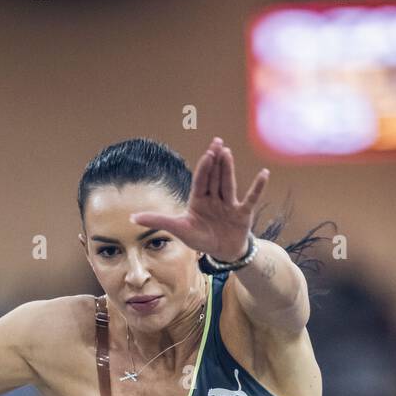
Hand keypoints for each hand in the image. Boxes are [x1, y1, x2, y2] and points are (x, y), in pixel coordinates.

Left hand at [130, 137, 268, 262]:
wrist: (222, 252)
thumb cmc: (200, 238)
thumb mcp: (178, 229)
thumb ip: (157, 220)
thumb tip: (132, 217)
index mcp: (199, 200)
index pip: (201, 181)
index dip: (204, 168)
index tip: (207, 154)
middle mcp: (214, 198)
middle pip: (214, 178)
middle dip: (216, 162)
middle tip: (217, 143)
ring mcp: (229, 205)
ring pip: (228, 185)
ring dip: (228, 170)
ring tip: (228, 153)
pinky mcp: (242, 213)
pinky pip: (251, 198)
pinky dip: (257, 188)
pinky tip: (264, 174)